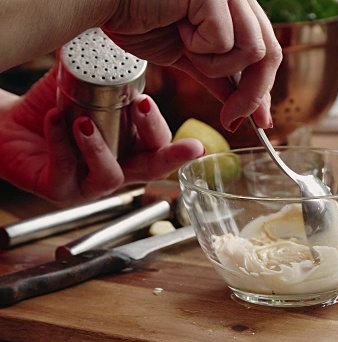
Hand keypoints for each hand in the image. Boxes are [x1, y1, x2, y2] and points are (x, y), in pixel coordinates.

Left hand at [0, 64, 203, 204]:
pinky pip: (65, 170)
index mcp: (131, 147)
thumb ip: (104, 68)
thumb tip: (118, 36)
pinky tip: (54, 119)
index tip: (196, 142)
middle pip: (152, 170)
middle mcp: (117, 168)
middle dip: (169, 156)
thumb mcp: (83, 86)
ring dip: (100, 148)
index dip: (179, 148)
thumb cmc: (55, 108)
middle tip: (168, 128)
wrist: (11, 125)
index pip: (161, 148)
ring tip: (84, 122)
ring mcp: (89, 183)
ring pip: (109, 176)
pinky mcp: (59, 188)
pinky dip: (60, 142)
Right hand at [102, 0, 282, 131]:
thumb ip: (219, 78)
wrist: (103, 2)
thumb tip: (243, 107)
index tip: (262, 121)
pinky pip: (224, 40)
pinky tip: (177, 29)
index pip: (267, 51)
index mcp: (237, 8)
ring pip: (252, 49)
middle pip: (270, 53)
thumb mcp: (188, 58)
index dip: (265, 89)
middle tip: (231, 117)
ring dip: (218, 65)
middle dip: (253, 94)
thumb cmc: (138, 19)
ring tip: (188, 49)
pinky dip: (200, 47)